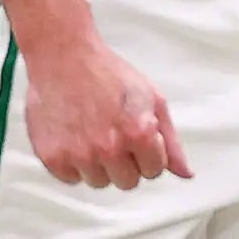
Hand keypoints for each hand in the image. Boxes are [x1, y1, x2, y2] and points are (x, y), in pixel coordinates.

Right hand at [23, 37, 191, 188]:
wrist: (64, 56)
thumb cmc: (109, 73)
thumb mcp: (152, 99)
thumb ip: (171, 141)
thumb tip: (185, 173)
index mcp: (139, 132)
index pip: (154, 171)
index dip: (147, 153)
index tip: (136, 135)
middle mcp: (109, 147)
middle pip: (127, 182)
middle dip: (125, 162)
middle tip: (114, 133)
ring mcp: (79, 154)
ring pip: (99, 182)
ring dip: (98, 164)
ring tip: (92, 131)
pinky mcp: (53, 157)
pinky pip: (71, 179)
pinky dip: (73, 162)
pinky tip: (74, 135)